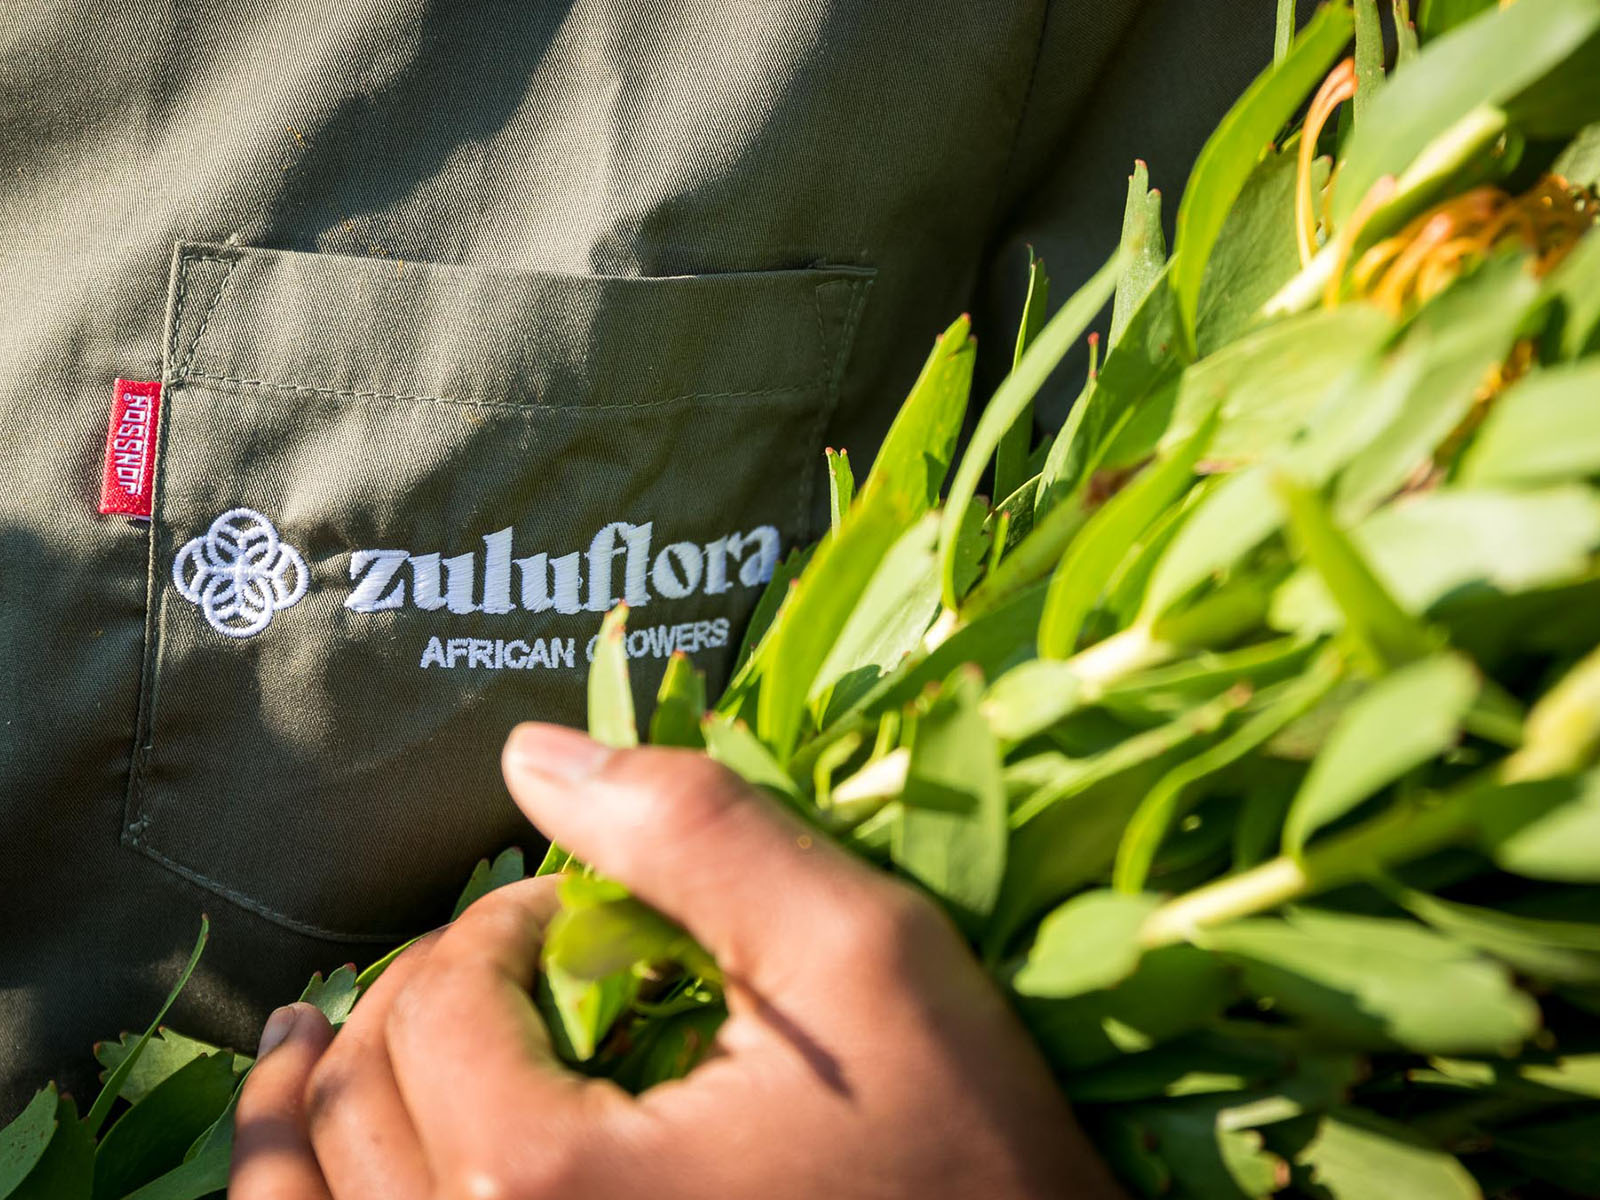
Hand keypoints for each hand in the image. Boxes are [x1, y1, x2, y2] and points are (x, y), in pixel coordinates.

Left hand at [232, 722, 1121, 1199]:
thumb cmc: (960, 1150)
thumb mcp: (860, 956)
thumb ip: (699, 834)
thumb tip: (532, 754)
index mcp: (551, 1183)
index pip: (442, 1002)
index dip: (499, 919)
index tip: (574, 903)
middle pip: (354, 1102)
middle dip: (412, 992)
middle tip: (493, 950)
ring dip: (297, 1102)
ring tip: (309, 1029)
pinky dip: (302, 1197)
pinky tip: (312, 1152)